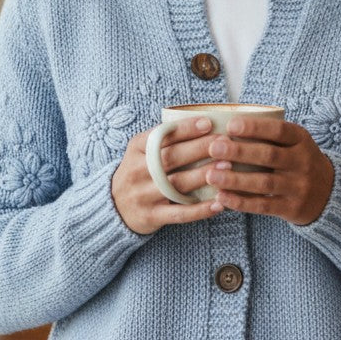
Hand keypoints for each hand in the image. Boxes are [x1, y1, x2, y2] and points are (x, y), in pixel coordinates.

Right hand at [111, 117, 223, 234]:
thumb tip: (205, 122)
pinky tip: (219, 204)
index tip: (208, 123)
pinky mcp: (151, 216)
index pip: (161, 135)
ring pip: (176, 184)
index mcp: (136, 148)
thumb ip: (166, 139)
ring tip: (226, 167)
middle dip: (199, 149)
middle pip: (171, 157)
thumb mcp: (142, 150)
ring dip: (203, 175)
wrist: (114, 206)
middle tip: (225, 143)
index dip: (185, 129)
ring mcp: (143, 195)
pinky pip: (178, 213)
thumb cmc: (139, 171)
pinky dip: (199, 210)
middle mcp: (138, 170)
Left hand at [203, 116, 334, 225]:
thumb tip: (224, 126)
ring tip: (211, 175)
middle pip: (269, 155)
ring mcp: (298, 187)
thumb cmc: (297, 160)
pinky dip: (241, 202)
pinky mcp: (292, 208)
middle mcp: (302, 162)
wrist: (328, 192)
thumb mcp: (293, 143)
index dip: (255, 128)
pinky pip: (263, 206)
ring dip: (235, 179)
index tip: (230, 125)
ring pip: (264, 183)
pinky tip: (221, 197)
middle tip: (213, 148)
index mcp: (301, 140)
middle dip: (239, 152)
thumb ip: (268, 135)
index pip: (279, 130)